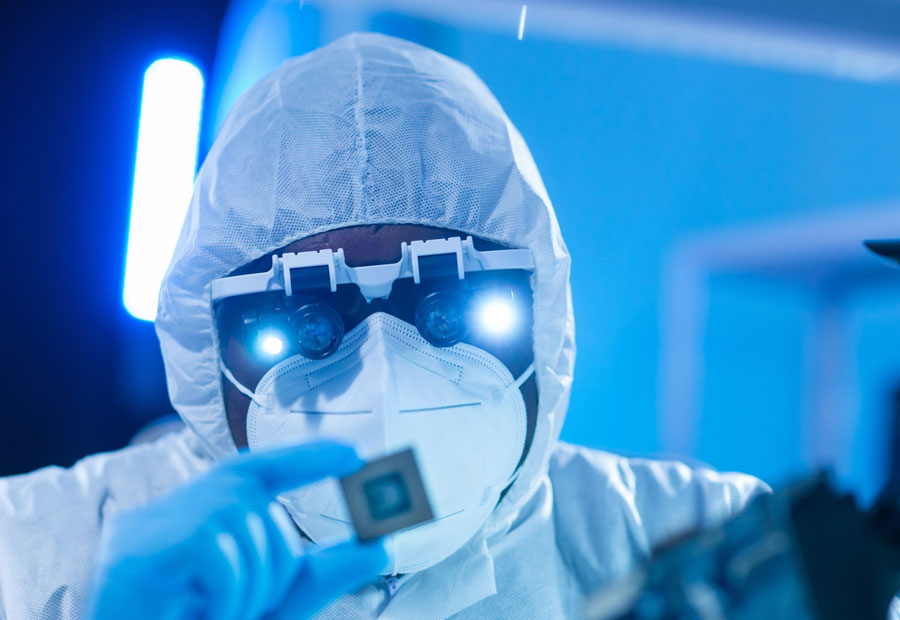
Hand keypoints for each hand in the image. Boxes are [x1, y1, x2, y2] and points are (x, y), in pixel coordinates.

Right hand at [88, 441, 386, 619]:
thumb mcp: (274, 600)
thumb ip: (324, 572)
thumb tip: (381, 544)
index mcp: (208, 513)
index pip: (262, 469)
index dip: (309, 457)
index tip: (355, 455)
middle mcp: (182, 505)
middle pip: (264, 512)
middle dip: (273, 572)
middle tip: (237, 612)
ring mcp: (158, 522)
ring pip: (247, 538)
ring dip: (246, 595)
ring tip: (207, 616)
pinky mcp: (145, 547)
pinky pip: (224, 564)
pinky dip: (225, 603)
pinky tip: (190, 614)